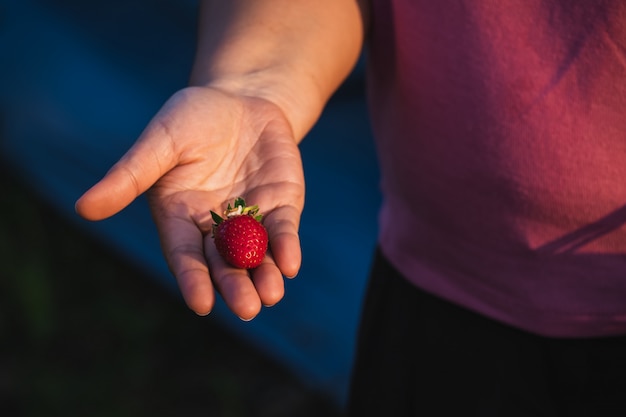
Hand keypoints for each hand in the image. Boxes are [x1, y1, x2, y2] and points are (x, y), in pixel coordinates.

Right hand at [75, 86, 304, 319]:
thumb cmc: (191, 118)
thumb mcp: (160, 142)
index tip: (200, 304)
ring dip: (265, 276)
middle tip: (247, 308)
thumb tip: (83, 209)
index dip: (192, 279)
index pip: (185, 255)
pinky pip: (283, 230)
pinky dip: (286, 247)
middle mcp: (216, 226)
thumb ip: (129, 176)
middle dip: (235, 286)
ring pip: (257, 255)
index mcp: (180, 217)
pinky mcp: (281, 205)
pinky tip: (290, 265)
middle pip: (225, 264)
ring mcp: (251, 218)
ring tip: (271, 295)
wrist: (241, 98)